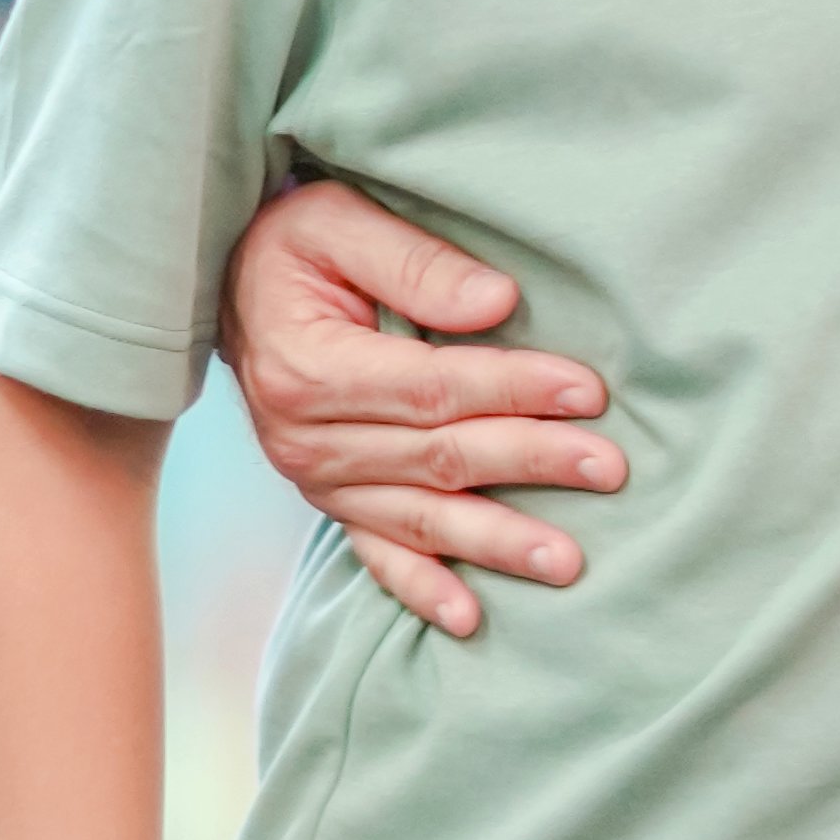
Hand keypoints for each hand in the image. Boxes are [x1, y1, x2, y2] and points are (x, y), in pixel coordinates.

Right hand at [218, 177, 620, 636]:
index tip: (588, 392)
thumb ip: (414, 262)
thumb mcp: (339, 222)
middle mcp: (305, 437)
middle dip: (530, 462)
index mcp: (310, 369)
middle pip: (438, 457)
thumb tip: (496, 304)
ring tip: (567, 560)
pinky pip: (376, 552)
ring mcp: (316, 478)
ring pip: (420, 516)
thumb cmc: (296, 247)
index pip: (434, 389)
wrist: (229, 289)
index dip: (514, 390)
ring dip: (495, 540)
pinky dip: (422, 587)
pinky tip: (470, 617)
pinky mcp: (329, 497)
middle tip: (610, 468)